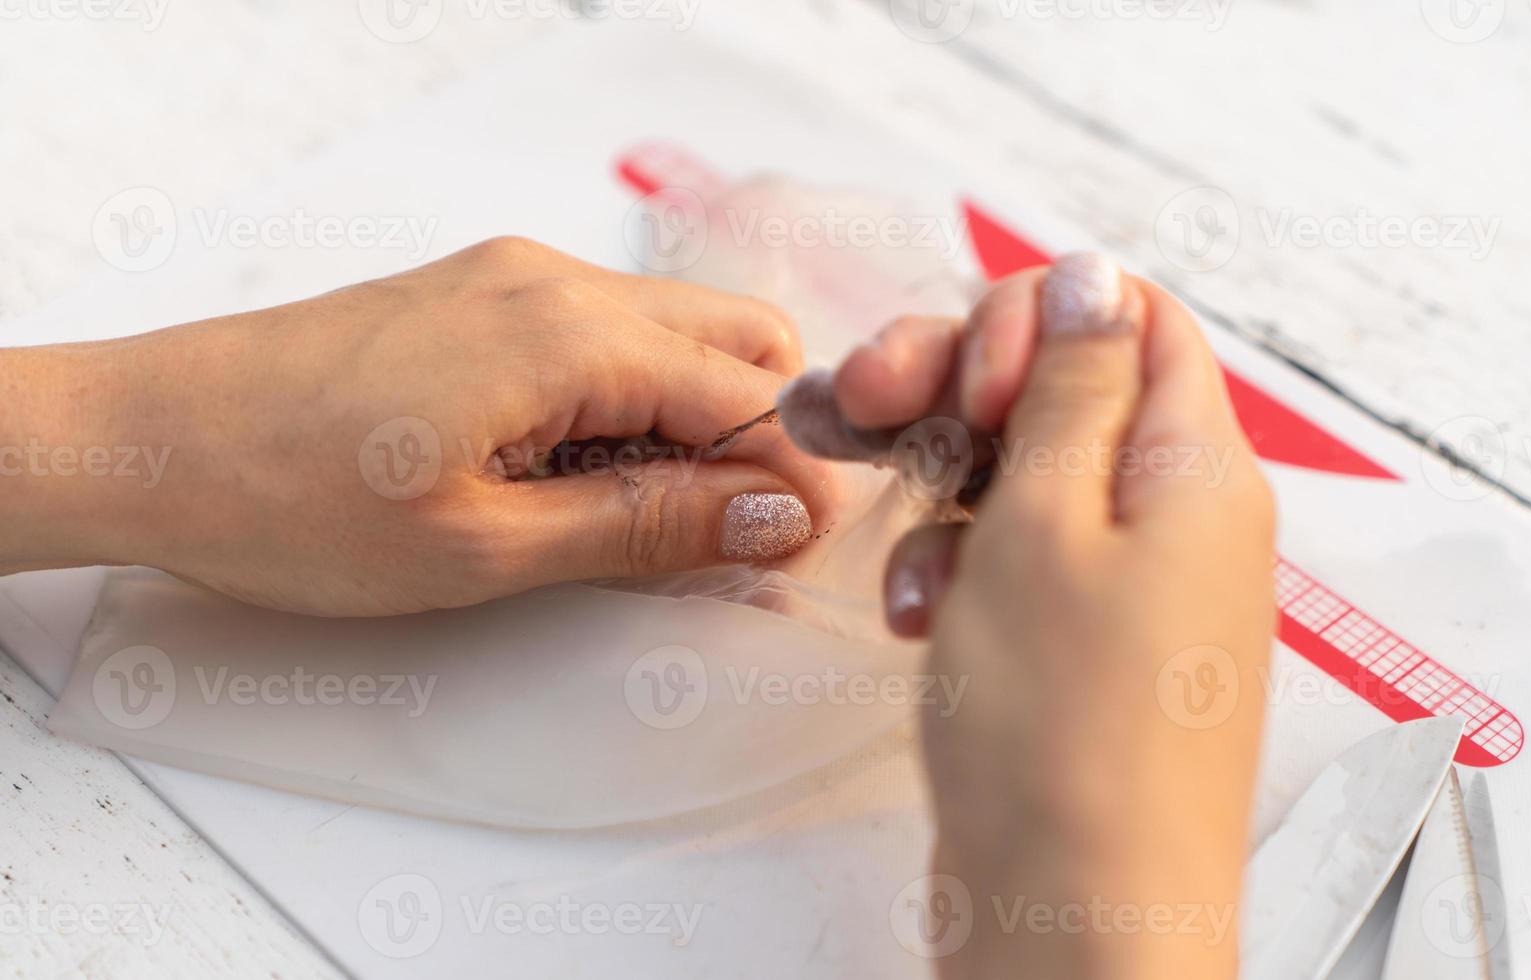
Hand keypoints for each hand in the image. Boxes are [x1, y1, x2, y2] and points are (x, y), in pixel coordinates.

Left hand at [0, 237, 834, 614]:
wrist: (146, 439)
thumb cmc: (287, 498)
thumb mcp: (483, 546)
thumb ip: (645, 526)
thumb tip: (773, 514)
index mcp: (568, 334)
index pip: (747, 394)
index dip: (789, 479)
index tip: (796, 554)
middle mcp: (553, 281)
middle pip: (734, 337)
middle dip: (759, 435)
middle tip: (724, 536)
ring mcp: (512, 279)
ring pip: (673, 333)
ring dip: (694, 420)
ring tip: (644, 517)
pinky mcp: (478, 295)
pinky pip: (603, 334)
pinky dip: (629, 400)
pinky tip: (580, 474)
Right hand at [833, 255, 1275, 978]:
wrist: (1073, 915)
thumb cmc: (1064, 733)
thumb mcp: (1048, 521)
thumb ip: (1072, 386)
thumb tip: (1090, 276)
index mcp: (1196, 466)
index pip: (1134, 318)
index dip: (1035, 319)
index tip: (967, 377)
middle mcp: (1174, 515)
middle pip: (1065, 387)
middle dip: (956, 383)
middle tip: (872, 406)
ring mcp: (1125, 583)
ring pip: (1022, 471)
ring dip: (936, 476)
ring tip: (867, 501)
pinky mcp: (1075, 645)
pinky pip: (1011, 558)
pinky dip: (949, 561)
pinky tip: (908, 606)